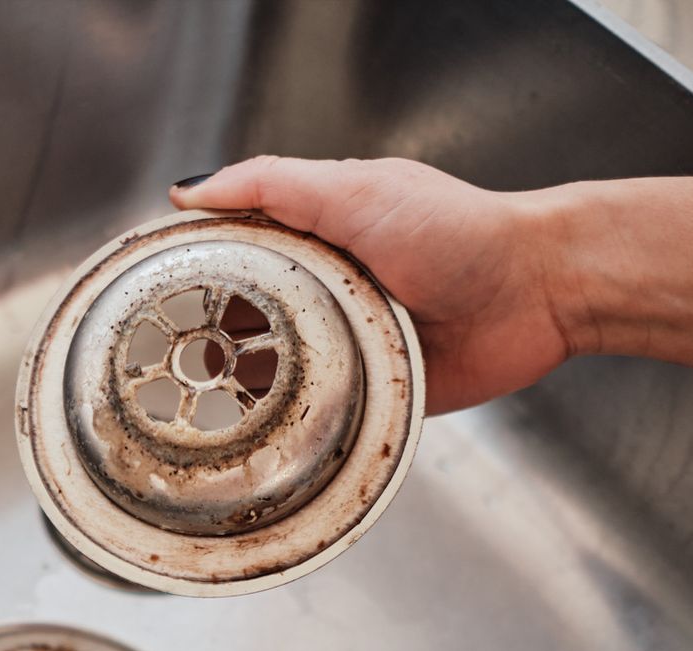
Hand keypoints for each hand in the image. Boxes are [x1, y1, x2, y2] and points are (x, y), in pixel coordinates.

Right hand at [172, 157, 576, 413]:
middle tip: (176, 351)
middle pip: (247, 316)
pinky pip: (320, 410)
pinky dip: (294, 417)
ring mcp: (346, 342)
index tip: (155, 284)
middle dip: (211, 334)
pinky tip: (262, 423)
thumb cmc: (460, 233)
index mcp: (315, 236)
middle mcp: (326, 290)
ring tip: (209, 389)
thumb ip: (272, 185)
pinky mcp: (371, 389)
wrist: (536, 292)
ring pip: (276, 369)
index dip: (194, 267)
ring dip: (245, 379)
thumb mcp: (354, 192)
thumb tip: (191, 191)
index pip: (236, 250)